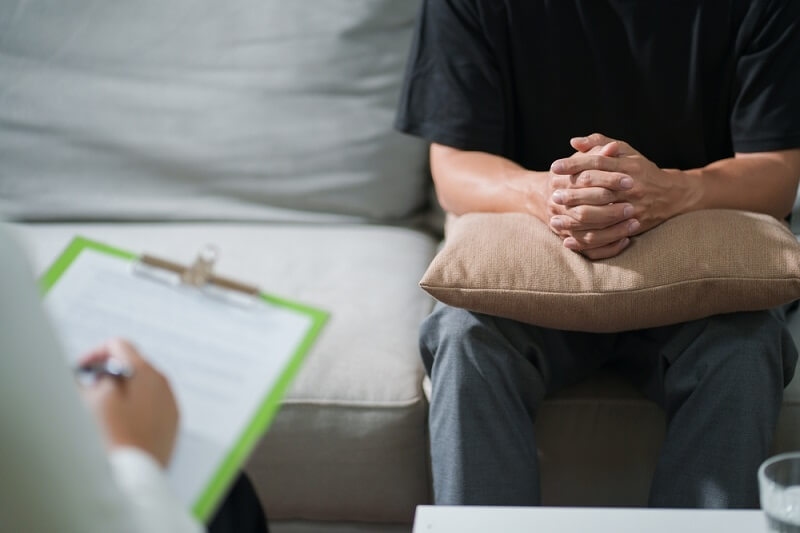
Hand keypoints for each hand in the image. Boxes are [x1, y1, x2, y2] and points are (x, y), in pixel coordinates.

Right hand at [78, 339, 178, 467]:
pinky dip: (135, 409)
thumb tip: (100, 377)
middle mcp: (163, 384)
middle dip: (109, 374)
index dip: (96, 353)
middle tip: (88, 390)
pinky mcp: (172, 425)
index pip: (120, 345)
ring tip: (101, 412)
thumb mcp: (91, 399)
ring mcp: (170, 405)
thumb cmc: (111, 438)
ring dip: (122, 392)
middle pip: (133, 366)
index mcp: (145, 372)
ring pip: (143, 387)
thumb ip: (93, 378)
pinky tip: (119, 426)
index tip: (82, 368)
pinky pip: (151, 407)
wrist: (133, 478)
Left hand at [549, 133, 686, 258]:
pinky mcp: (632, 226)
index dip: (574, 165)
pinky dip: (586, 240)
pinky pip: (606, 236)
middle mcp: (630, 187)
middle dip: (572, 193)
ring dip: (575, 217)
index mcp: (627, 167)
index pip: (596, 164)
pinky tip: (568, 239)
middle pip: (596, 190)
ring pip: (599, 215)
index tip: (554, 167)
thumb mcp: (625, 151)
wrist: (671, 195)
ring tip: (555, 217)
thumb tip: (574, 142)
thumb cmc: (641, 170)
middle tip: (554, 194)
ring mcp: (632, 208)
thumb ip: (600, 143)